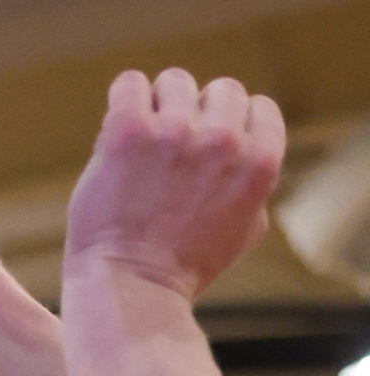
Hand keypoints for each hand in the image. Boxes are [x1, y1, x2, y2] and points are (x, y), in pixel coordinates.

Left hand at [66, 67, 283, 302]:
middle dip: (198, 115)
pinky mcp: (130, 131)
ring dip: (159, 108)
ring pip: (174, 82)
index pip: (258, 107)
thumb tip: (251, 151)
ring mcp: (176, 132)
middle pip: (220, 89)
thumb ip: (252, 184)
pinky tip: (117, 133)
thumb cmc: (182, 270)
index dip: (232, 125)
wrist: (129, 293)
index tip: (207, 152)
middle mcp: (224, 140)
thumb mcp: (242, 230)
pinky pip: (129, 84)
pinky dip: (124, 102)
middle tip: (170, 156)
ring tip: (141, 149)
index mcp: (259, 161)